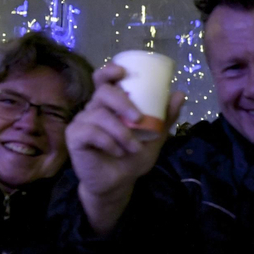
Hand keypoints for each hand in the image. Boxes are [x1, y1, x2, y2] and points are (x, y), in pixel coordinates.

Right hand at [67, 63, 185, 234]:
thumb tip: (179, 94)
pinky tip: (117, 152)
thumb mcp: (154, 136)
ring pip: (99, 115)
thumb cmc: (133, 157)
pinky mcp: (74, 137)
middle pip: (103, 92)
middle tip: (138, 119)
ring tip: (133, 148)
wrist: (119, 183)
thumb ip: (165, 117)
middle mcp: (94, 109)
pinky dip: (108, 142)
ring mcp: (82, 122)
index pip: (103, 79)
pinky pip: (90, 132)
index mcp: (110, 104)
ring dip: (121, 132)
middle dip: (122, 103)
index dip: (109, 71)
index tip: (122, 72)